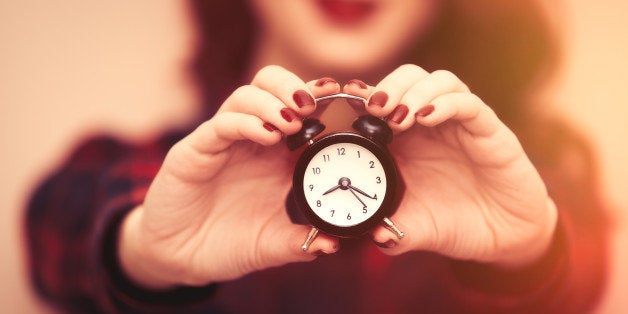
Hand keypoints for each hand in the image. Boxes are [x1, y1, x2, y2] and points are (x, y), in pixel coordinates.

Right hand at [118, 66, 340, 288]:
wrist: (179, 257)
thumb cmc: (226, 244)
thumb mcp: (269, 246)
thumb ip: (299, 244)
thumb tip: (332, 244)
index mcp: (277, 156)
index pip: (302, 112)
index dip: (323, 100)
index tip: (347, 99)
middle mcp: (253, 141)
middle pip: (273, 88)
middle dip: (295, 86)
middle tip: (314, 102)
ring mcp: (224, 142)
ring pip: (246, 96)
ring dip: (272, 102)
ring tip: (292, 121)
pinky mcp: (197, 149)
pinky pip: (220, 124)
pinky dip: (245, 122)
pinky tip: (265, 134)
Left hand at [343, 65, 556, 267]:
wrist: (503, 236)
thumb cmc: (454, 223)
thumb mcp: (415, 229)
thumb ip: (390, 232)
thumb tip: (372, 235)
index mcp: (405, 140)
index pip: (382, 100)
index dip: (363, 95)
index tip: (345, 99)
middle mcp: (430, 124)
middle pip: (408, 78)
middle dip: (389, 86)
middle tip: (374, 108)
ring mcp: (459, 123)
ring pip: (439, 80)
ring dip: (415, 91)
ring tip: (401, 115)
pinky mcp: (488, 129)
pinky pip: (469, 104)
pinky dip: (447, 103)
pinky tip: (429, 117)